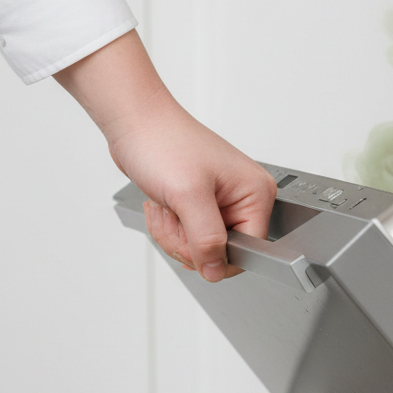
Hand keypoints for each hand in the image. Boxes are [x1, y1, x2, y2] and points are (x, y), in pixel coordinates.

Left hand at [55, 30, 276, 281]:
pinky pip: (189, 235)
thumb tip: (217, 271)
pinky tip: (164, 205)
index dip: (216, 254)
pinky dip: (170, 227)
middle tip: (175, 215)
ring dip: (175, 234)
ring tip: (168, 205)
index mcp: (256, 193)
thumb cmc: (162, 143)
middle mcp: (245, 198)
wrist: (136, 122)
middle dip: (189, 242)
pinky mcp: (203, 203)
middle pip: (223, 251)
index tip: (193, 240)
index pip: (250, 249)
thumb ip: (207, 240)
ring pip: (202, 247)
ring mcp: (223, 201)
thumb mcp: (188, 196)